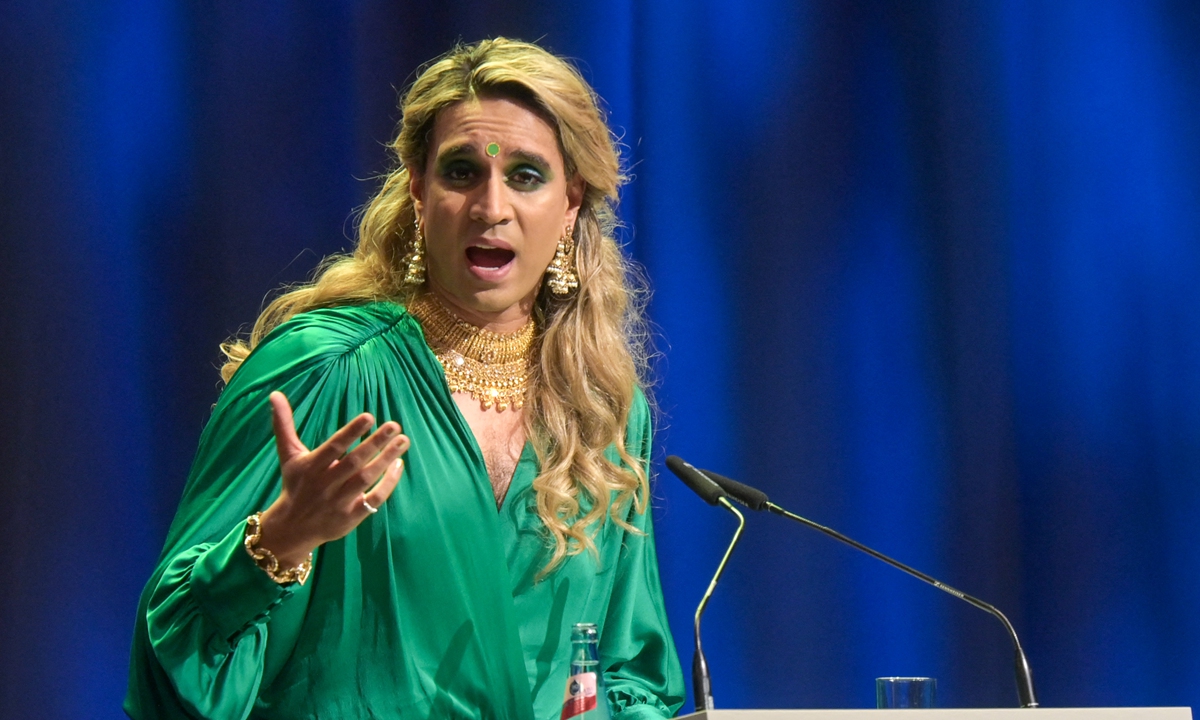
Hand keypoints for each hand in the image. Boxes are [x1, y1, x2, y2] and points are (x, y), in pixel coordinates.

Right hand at [257, 391, 409, 565]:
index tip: (369, 416)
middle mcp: (325, 484)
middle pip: (354, 462)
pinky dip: (388, 483)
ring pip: (366, 479)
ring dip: (386, 459)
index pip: (333, 447)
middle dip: (375, 443)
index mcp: (311, 467)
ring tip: (403, 441)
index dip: (350, 432)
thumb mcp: (288, 455)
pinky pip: (374, 499)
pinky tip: (399, 465)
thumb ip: (284, 425)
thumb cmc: (295, 484)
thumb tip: (275, 394)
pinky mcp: (351, 517)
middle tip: (395, 426)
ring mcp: (339, 502)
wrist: (291, 528)